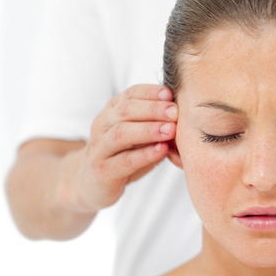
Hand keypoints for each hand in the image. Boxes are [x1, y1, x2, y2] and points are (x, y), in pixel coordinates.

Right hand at [71, 84, 177, 211]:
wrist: (89, 183)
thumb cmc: (122, 154)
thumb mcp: (137, 135)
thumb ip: (155, 123)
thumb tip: (186, 114)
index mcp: (112, 112)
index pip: (130, 94)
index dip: (150, 92)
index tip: (170, 93)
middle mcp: (103, 126)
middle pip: (125, 111)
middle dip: (152, 109)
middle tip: (175, 111)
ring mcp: (100, 148)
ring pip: (121, 133)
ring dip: (148, 130)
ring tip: (170, 130)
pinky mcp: (102, 171)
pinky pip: (124, 160)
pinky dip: (144, 154)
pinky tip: (161, 150)